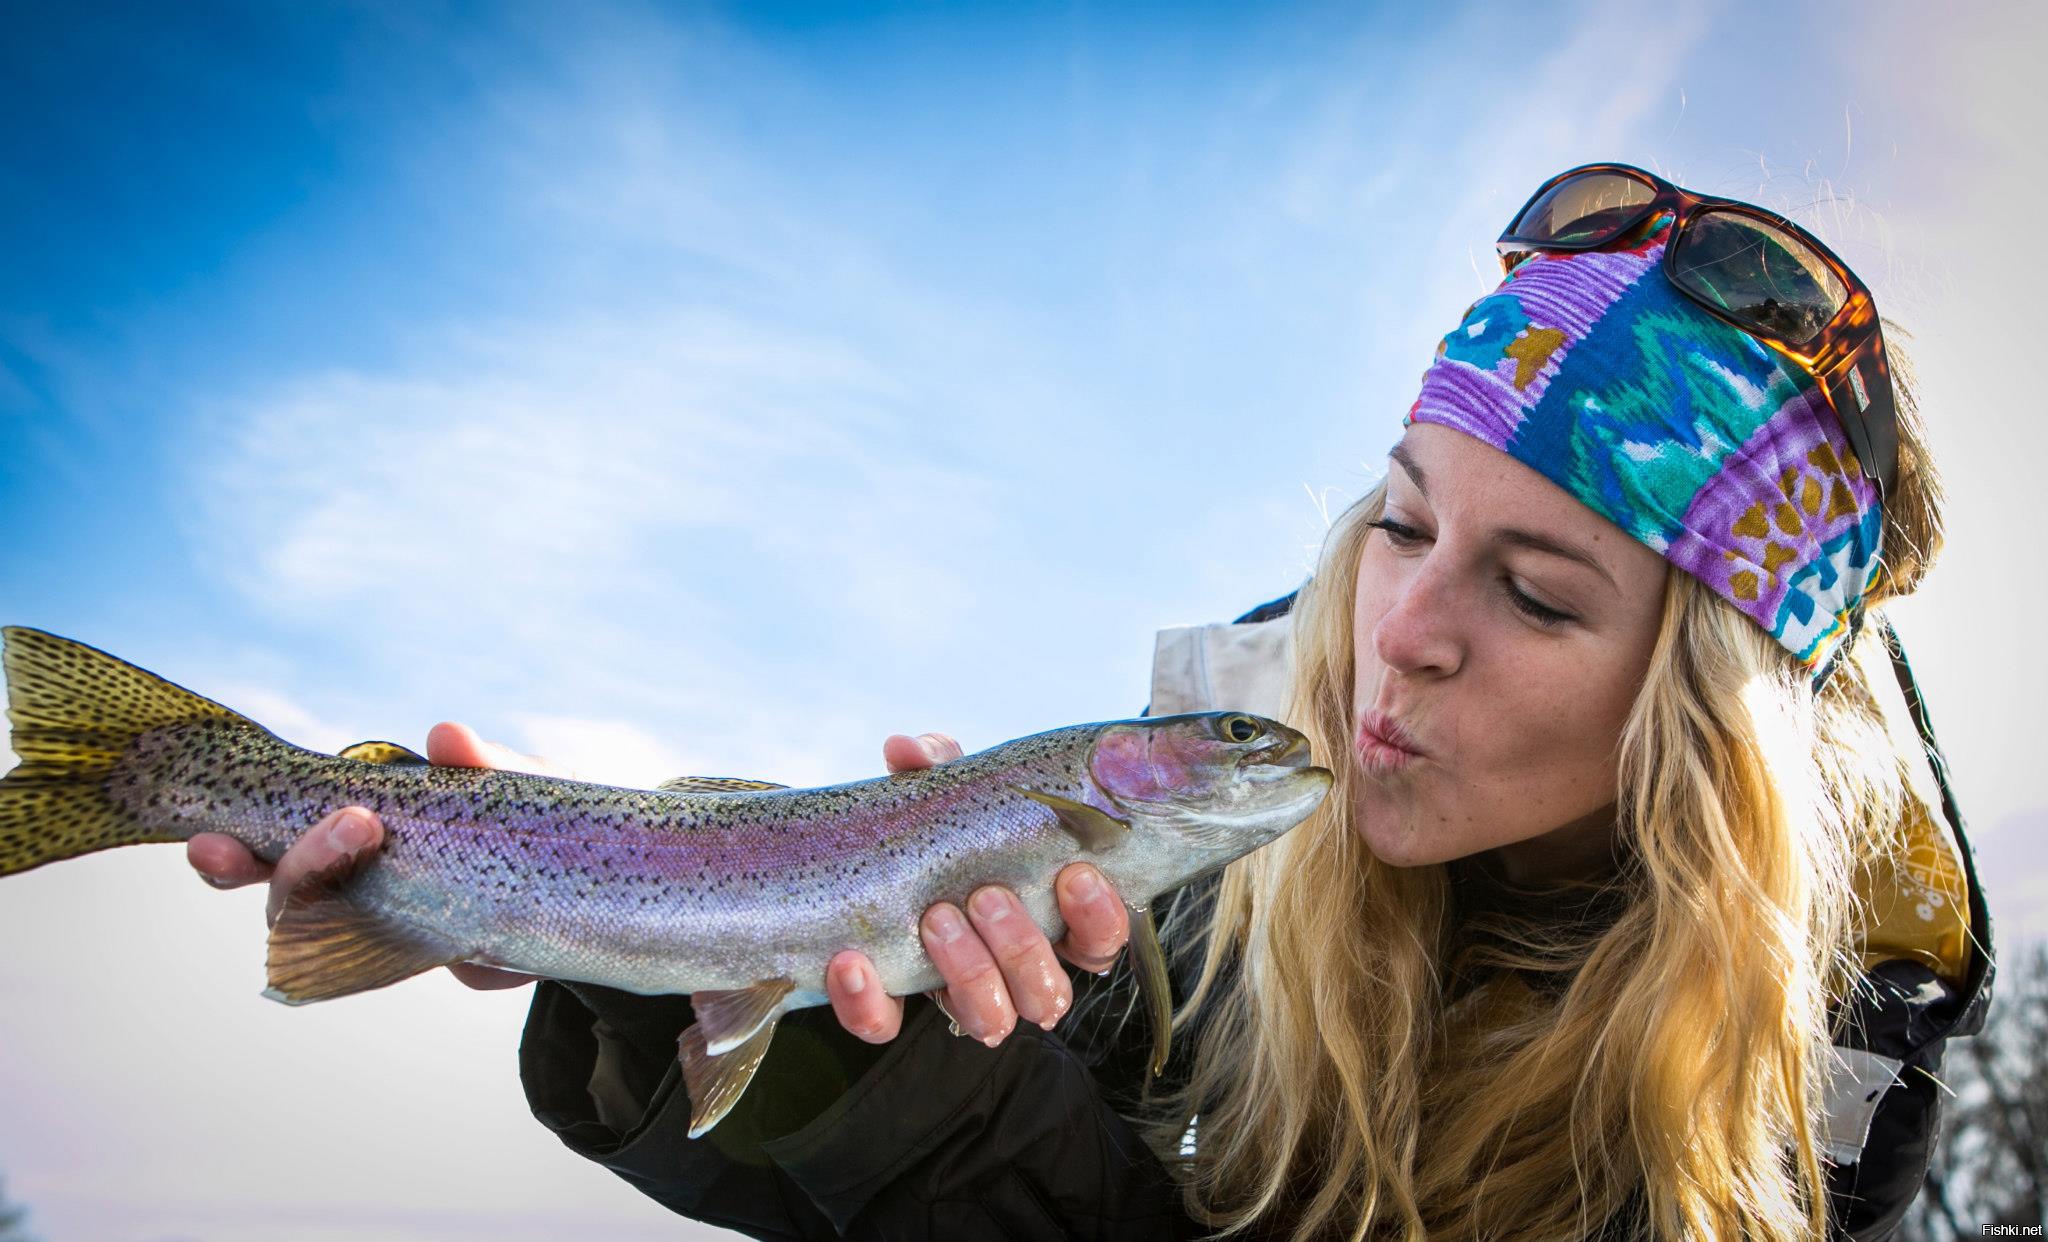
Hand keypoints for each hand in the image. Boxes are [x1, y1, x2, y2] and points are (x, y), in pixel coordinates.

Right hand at [185, 721, 554, 990]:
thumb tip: (444, 736)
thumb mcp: (512, 779)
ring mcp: (390, 923)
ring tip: (372, 842)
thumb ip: (480, 761)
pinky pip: (391, 964)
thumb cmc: (530, 812)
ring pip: (321, 933)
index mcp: (353, 827)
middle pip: (284, 895)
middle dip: (283, 869)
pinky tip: (433, 926)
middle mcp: (356, 879)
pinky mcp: (435, 954)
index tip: (213, 839)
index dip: (229, 850)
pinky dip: (391, 948)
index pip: (270, 841)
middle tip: (350, 826)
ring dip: (330, 901)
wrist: (590, 873)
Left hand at [823, 732, 1131, 1046]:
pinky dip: (868, 1002)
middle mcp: (1014, 975)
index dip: (1098, 919)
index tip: (1074, 874)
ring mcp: (956, 997)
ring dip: (969, 973)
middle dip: (1021, 947)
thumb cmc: (939, 832)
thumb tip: (909, 749)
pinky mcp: (890, 1009)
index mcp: (1049, 923)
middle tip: (986, 896)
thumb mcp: (949, 797)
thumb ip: (939, 769)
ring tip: (937, 918)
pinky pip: (883, 1025)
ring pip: (990, 1020)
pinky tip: (851, 962)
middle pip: (1047, 994)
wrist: (865, 865)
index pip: (1098, 943)